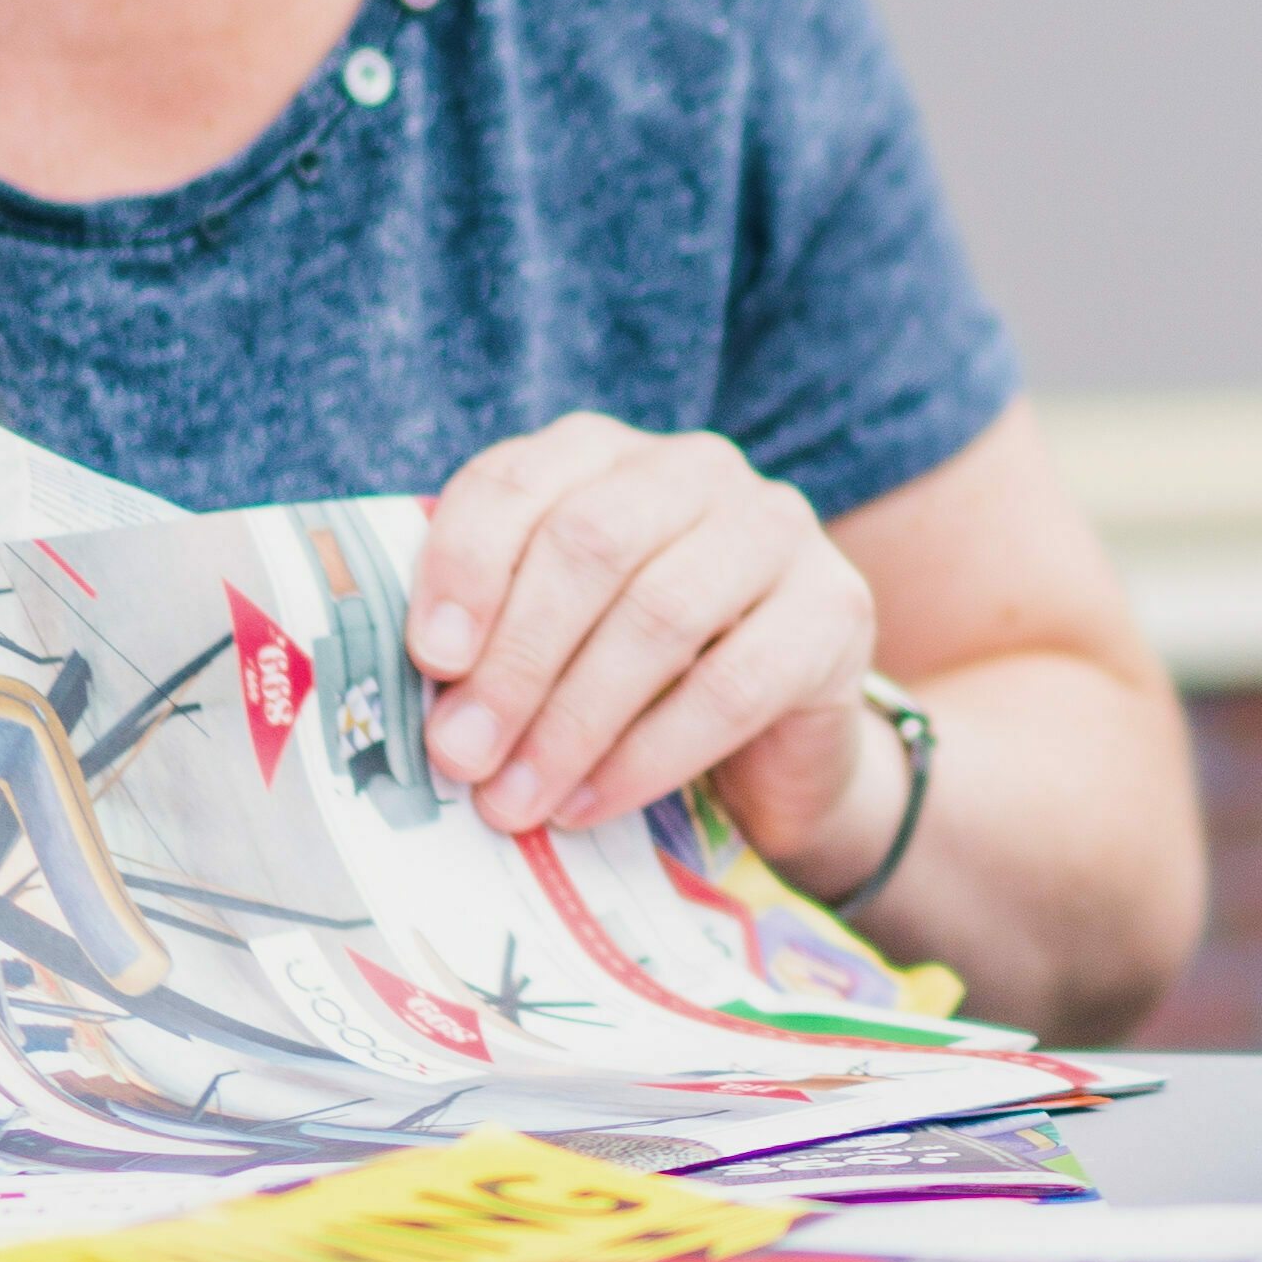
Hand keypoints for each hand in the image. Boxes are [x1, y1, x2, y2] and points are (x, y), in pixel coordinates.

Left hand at [410, 417, 884, 854]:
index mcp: (607, 455)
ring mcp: (778, 532)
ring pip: (659, 615)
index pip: (518, 482)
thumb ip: (491, 634)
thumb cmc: (639, 683)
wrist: (780, 747)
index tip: (427, 660)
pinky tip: (590, 805)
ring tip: (515, 800)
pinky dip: (647, 757)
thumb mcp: (556, 639)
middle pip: (589, 545)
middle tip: (460, 757)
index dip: (464, 566)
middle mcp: (697, 470)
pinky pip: (732, 687)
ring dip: (571, 722)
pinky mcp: (836, 611)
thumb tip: (424, 693)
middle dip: (514, 662)